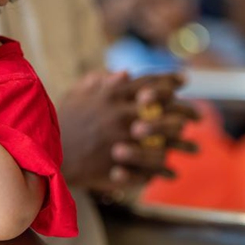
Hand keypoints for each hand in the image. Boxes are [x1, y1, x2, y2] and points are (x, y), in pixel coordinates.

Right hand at [58, 71, 197, 195]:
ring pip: (162, 139)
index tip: (185, 80)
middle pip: (163, 109)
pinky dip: (163, 168)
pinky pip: (147, 165)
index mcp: (111, 94)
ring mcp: (121, 137)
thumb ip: (99, 82)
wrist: (46, 152)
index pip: (147, 82)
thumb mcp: (76, 95)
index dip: (169, 80)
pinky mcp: (118, 160)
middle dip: (184, 110)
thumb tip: (122, 73)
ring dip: (181, 142)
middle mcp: (120, 113)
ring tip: (195, 146)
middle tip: (198, 114)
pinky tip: (173, 171)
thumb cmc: (60, 121)